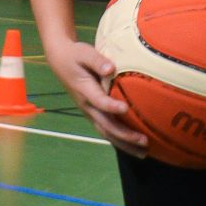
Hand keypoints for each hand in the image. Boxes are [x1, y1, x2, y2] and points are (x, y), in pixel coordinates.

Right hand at [46, 36, 147, 155]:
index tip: (125, 108)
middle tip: (144, 141)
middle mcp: (87, 106)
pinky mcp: (93, 114)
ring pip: (106, 133)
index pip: (99, 101)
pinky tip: (134, 147)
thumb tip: (110, 68)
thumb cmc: (76, 55)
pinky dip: (120, 140)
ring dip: (125, 144)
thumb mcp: (84, 52)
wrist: (60, 61)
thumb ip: (97, 60)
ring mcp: (89, 112)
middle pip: (106, 125)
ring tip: (143, 153)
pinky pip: (106, 130)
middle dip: (125, 135)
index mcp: (84, 90)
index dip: (111, 106)